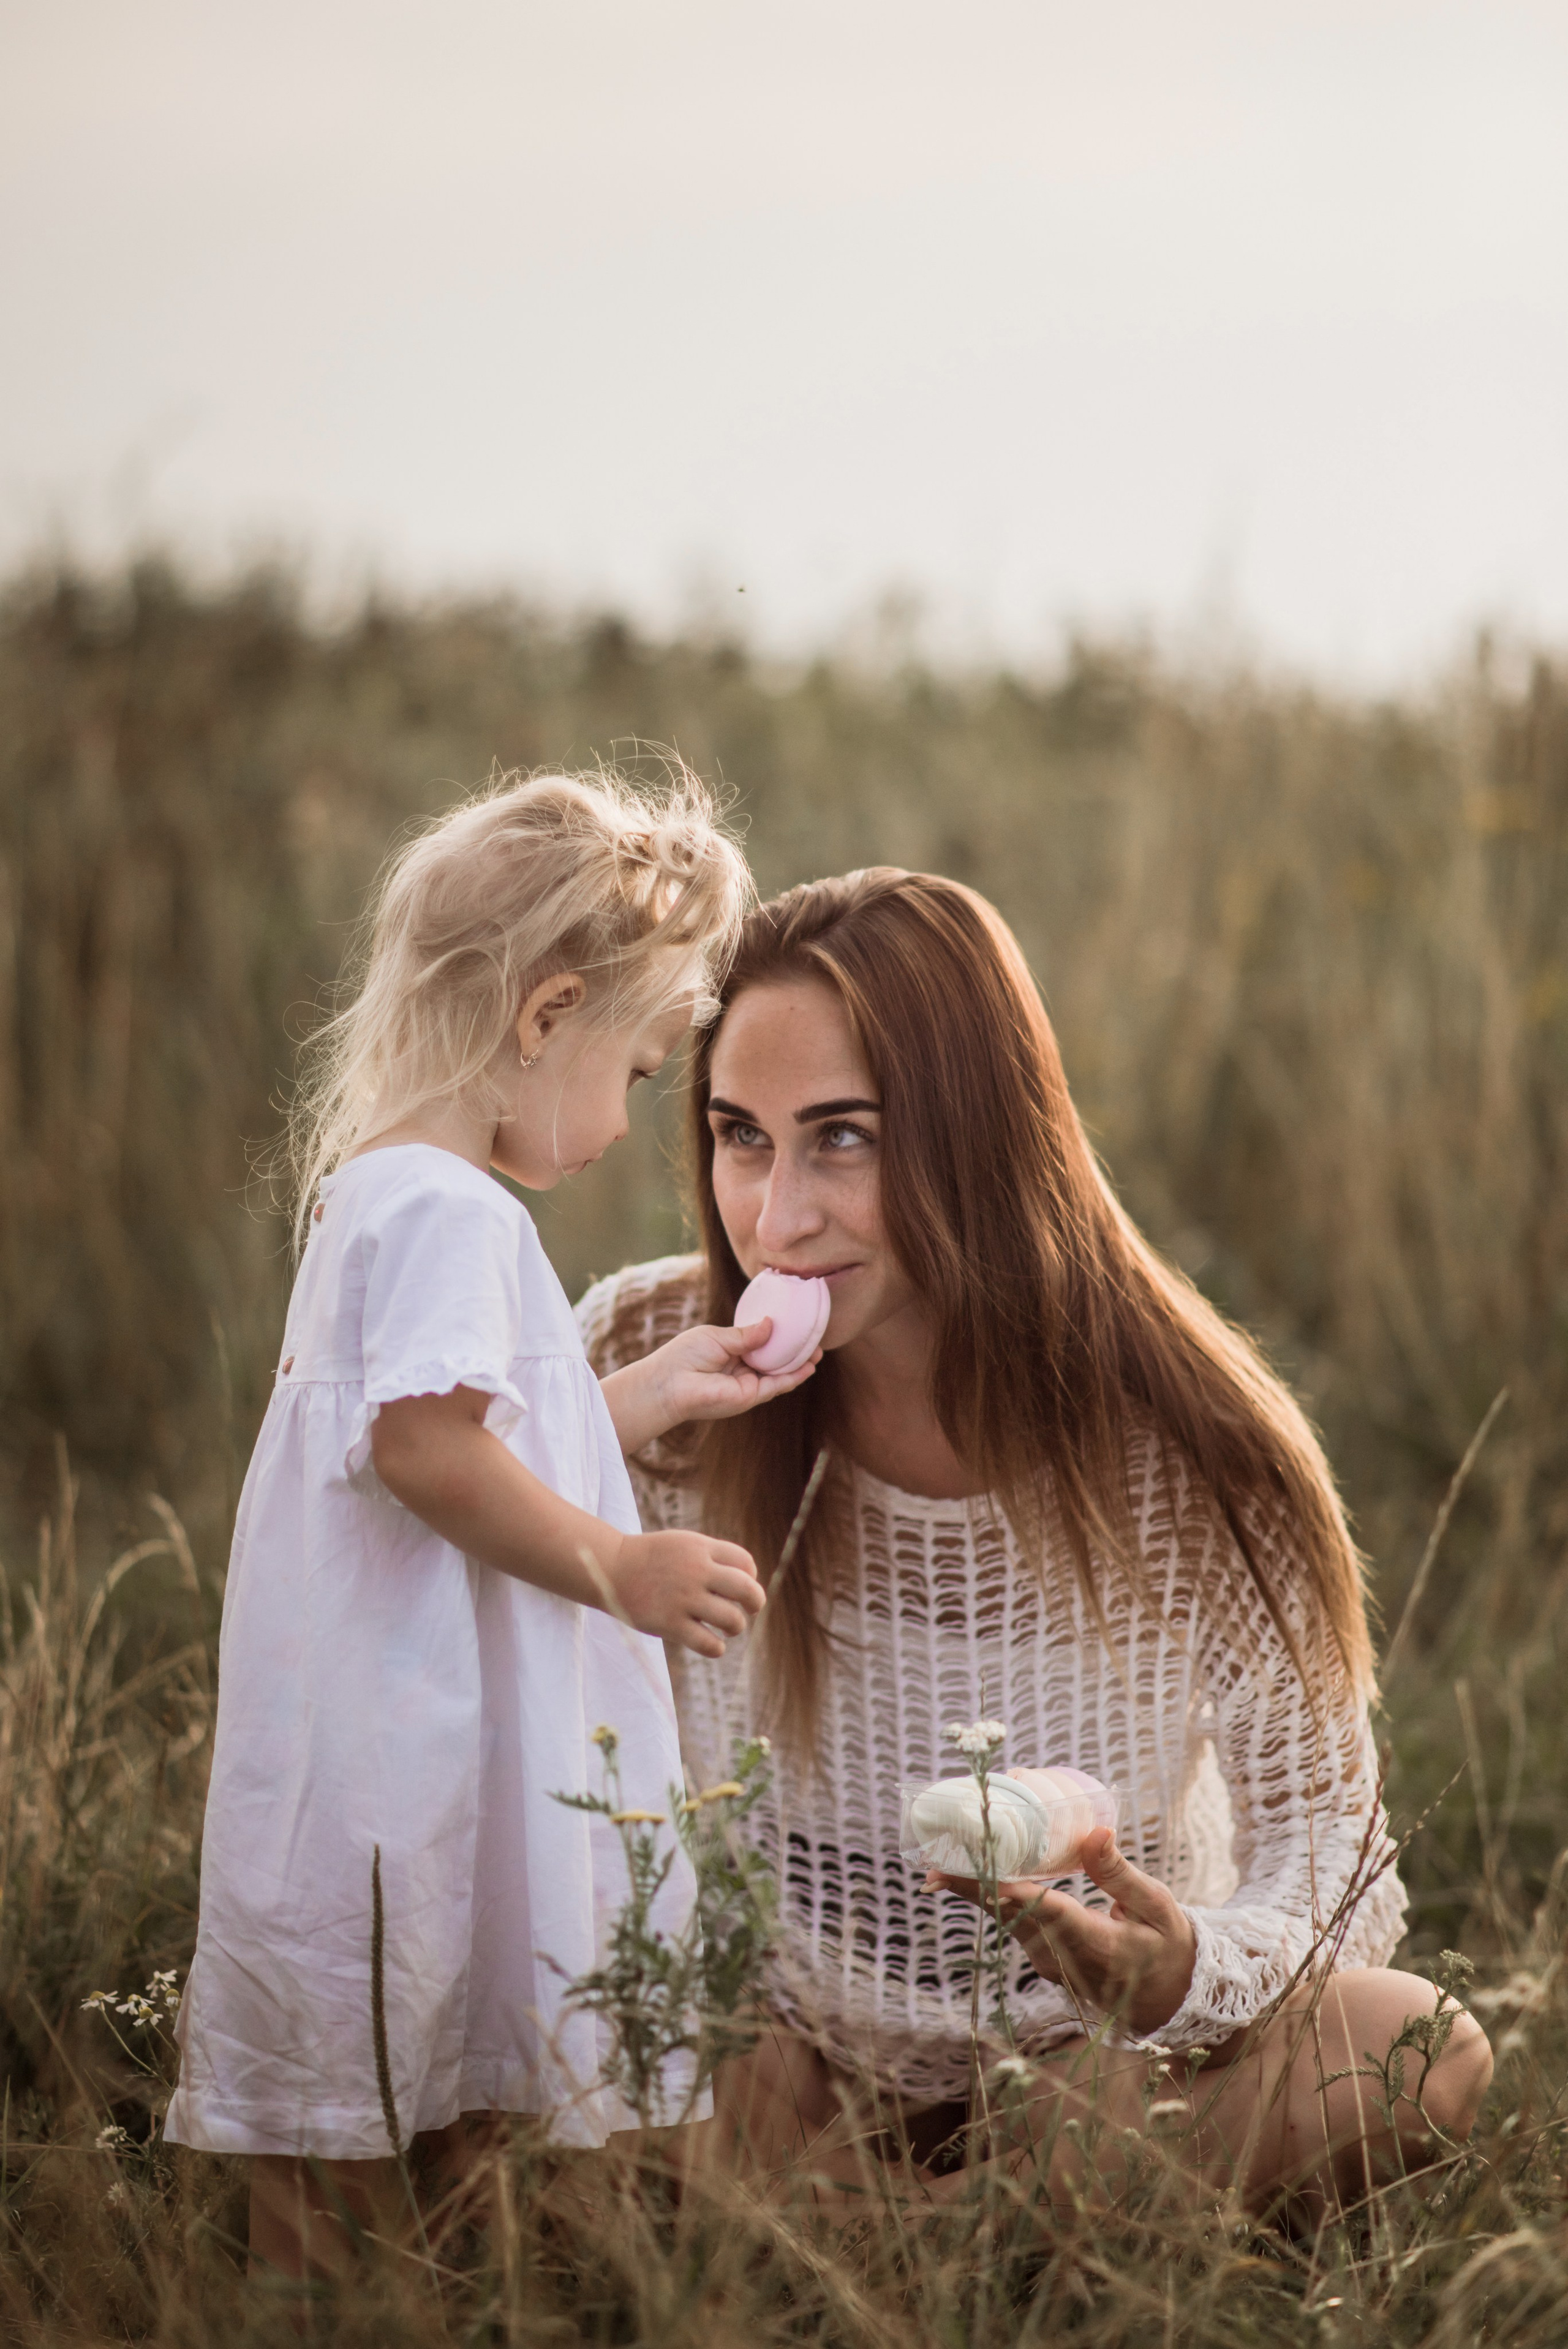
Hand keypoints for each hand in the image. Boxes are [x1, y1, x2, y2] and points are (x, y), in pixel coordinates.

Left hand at [600, 1320, 820, 1456]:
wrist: (670, 1384)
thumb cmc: (685, 1356)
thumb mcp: (718, 1336)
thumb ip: (746, 1334)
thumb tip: (770, 1324)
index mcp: (731, 1352)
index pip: (760, 1345)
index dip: (778, 1337)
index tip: (795, 1326)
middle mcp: (741, 1370)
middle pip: (774, 1360)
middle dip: (794, 1351)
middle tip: (813, 1339)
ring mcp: (747, 1384)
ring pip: (780, 1373)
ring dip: (799, 1363)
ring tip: (817, 1351)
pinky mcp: (750, 1396)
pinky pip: (777, 1385)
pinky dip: (793, 1376)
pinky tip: (808, 1367)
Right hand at [605, 1528, 766, 1657]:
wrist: (611, 1568)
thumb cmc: (653, 1558)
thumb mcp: (684, 1544)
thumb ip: (714, 1557)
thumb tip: (749, 1581)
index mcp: (700, 1548)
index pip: (746, 1563)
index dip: (750, 1576)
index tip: (737, 1586)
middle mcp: (695, 1571)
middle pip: (747, 1589)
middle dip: (755, 1602)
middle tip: (748, 1609)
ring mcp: (683, 1598)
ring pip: (732, 1620)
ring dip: (735, 1627)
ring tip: (727, 1627)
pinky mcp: (669, 1624)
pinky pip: (709, 1644)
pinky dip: (717, 1647)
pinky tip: (712, 1642)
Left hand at [928, 1828, 1197, 2035]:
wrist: (1166, 2000)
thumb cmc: (1166, 1946)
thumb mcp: (1157, 1907)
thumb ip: (1120, 1873)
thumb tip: (1095, 1830)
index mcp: (1096, 1944)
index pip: (1047, 1914)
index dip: (1011, 1893)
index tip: (980, 1876)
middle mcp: (1062, 1956)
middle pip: (1010, 1916)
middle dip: (972, 1887)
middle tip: (933, 1863)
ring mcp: (1047, 1961)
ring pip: (1004, 1920)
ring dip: (974, 1889)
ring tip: (942, 1857)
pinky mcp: (1040, 1957)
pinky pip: (1010, 1923)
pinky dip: (991, 1896)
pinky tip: (972, 1870)